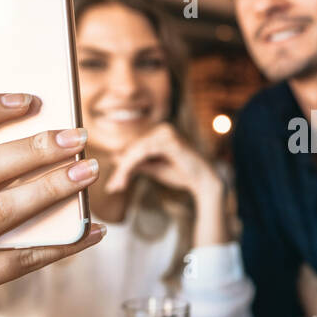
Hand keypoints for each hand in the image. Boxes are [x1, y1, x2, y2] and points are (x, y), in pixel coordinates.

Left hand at [102, 123, 228, 245]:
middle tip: (112, 187)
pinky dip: (131, 166)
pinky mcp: (169, 141)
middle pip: (133, 148)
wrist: (204, 181)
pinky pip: (143, 153)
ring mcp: (166, 133)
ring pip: (136, 151)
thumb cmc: (182, 174)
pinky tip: (125, 180)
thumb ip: (137, 163)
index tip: (113, 183)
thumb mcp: (154, 168)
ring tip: (117, 187)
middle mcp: (162, 128)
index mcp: (160, 133)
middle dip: (121, 170)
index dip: (122, 164)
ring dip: (124, 170)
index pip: (135, 147)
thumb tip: (115, 157)